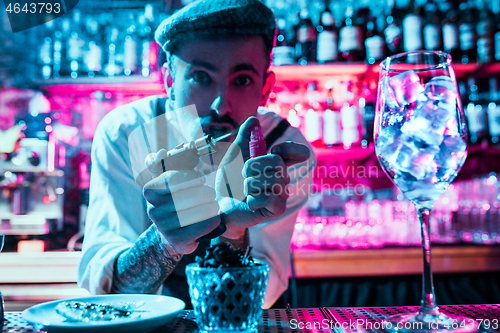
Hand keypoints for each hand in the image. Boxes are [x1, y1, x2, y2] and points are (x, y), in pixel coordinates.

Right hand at [143, 151, 219, 253]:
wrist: (173, 234)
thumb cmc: (176, 200)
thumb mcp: (168, 181)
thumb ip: (164, 163)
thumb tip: (160, 152)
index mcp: (150, 191)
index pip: (173, 179)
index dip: (192, 177)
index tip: (201, 179)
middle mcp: (153, 210)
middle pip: (188, 196)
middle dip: (205, 193)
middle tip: (211, 194)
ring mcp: (163, 227)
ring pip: (196, 212)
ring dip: (211, 207)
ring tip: (213, 205)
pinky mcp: (176, 241)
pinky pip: (201, 227)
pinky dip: (212, 221)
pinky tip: (214, 219)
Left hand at [215, 117, 309, 238]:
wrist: (220, 204)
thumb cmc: (229, 180)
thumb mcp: (235, 154)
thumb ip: (244, 136)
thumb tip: (254, 119)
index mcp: (275, 164)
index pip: (297, 152)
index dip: (290, 148)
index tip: (274, 149)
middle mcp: (282, 178)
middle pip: (277, 162)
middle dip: (253, 167)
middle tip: (243, 176)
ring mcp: (281, 194)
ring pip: (272, 179)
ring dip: (250, 184)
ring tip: (245, 190)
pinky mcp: (278, 209)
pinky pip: (270, 197)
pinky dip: (253, 199)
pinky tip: (249, 203)